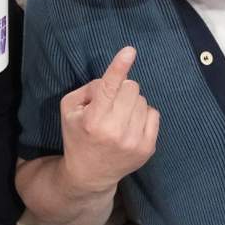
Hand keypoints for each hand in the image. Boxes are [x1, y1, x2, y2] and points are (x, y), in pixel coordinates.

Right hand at [60, 47, 159, 193]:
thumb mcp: (69, 109)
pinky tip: (130, 125)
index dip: (119, 67)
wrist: (90, 174)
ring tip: (118, 117)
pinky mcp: (148, 148)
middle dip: (121, 89)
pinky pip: (154, 113)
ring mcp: (134, 141)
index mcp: (93, 120)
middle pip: (131, 87)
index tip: (130, 50)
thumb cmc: (78, 136)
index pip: (108, 88)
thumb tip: (114, 79)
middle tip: (110, 104)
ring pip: (143, 100)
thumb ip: (90, 89)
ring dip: (131, 103)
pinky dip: (143, 114)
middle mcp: (115, 131)